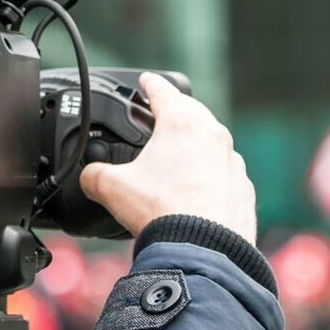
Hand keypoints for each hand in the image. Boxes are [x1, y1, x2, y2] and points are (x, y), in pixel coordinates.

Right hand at [80, 72, 257, 242]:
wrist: (203, 249)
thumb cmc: (163, 212)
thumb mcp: (112, 188)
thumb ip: (93, 175)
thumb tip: (87, 177)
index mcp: (181, 123)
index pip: (163, 91)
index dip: (150, 84)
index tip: (146, 80)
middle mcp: (213, 136)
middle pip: (192, 112)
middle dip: (176, 112)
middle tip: (161, 117)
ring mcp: (232, 162)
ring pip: (211, 143)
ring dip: (195, 146)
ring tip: (176, 161)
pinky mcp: (242, 188)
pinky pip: (224, 173)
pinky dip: (210, 176)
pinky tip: (195, 193)